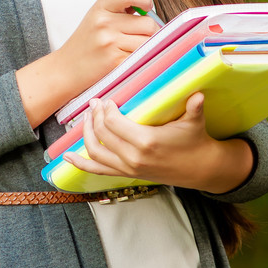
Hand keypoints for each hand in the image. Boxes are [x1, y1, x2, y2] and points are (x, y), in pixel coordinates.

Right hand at [16, 0, 160, 127]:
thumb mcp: (102, 15)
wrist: (66, 69)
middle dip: (151, 31)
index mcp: (101, 7)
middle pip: (148, 23)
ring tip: (133, 49)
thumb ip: (128, 0)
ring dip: (148, 46)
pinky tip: (129, 59)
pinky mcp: (115, 61)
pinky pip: (143, 56)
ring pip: (149, 41)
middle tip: (140, 36)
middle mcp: (104, 23)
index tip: (146, 7)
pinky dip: (141, 58)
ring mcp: (110, 43)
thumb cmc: (87, 42)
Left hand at [63, 92, 254, 193]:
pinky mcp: (127, 174)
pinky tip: (67, 157)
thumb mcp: (195, 121)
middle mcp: (133, 157)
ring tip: (86, 118)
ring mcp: (128, 168)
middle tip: (95, 103)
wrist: (200, 168)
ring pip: (95, 151)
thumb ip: (194, 107)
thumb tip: (198, 93)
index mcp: (146, 142)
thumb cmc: (195, 140)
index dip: (106, 109)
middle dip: (95, 116)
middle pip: (102, 133)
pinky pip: (98, 170)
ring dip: (86, 134)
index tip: (107, 100)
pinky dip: (81, 164)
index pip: (113, 123)